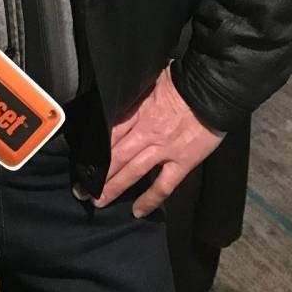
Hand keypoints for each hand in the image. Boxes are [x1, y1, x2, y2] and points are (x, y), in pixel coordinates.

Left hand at [95, 67, 223, 216]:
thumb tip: (117, 94)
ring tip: (97, 201)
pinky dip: (150, 200)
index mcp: (136, 111)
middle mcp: (145, 133)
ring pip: (133, 172)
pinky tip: (137, 211)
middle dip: (97, 174)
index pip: (109, 133)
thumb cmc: (181, 80)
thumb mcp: (148, 80)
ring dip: (113, 188)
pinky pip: (163, 186)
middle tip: (80, 189)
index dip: (93, 148)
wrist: (211, 90)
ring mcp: (163, 150)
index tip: (81, 160)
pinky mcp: (182, 162)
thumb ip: (133, 94)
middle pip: (115, 156)